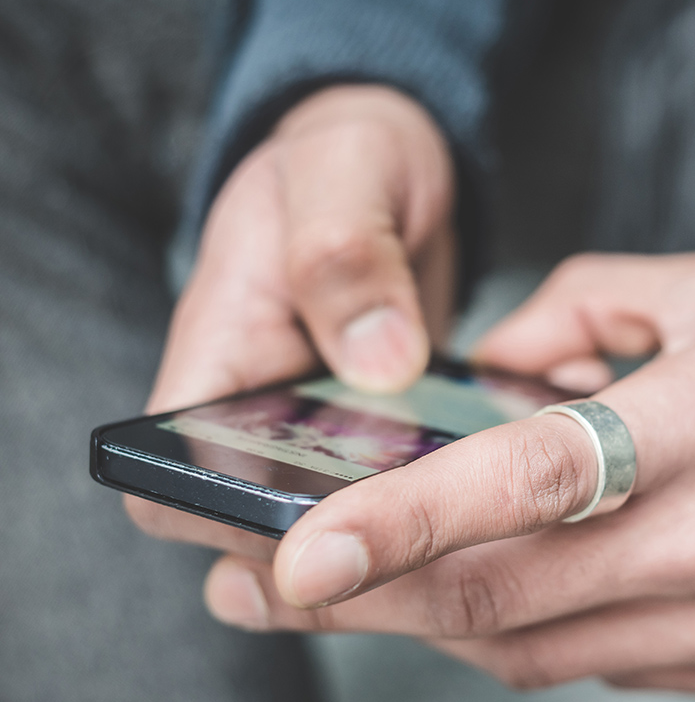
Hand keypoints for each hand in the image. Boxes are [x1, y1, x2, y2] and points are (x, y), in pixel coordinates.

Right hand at [125, 85, 457, 556]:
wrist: (388, 163)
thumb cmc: (344, 156)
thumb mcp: (342, 174)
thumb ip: (344, 255)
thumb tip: (380, 366)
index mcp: (219, 353)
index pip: (172, 481)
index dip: (221, 524)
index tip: (316, 529)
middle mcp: (265, 407)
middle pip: (268, 521)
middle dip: (336, 545)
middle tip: (425, 542)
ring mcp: (331, 427)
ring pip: (351, 514)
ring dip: (406, 526)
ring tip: (484, 518)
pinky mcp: (391, 429)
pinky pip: (414, 482)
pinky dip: (454, 489)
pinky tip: (514, 478)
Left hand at [203, 252, 694, 697]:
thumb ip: (575, 312)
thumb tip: (483, 369)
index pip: (528, 486)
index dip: (399, 526)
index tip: (290, 558)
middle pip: (508, 601)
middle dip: (370, 601)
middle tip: (266, 586)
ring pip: (548, 653)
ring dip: (444, 623)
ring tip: (368, 588)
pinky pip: (614, 668)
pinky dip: (541, 634)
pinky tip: (512, 595)